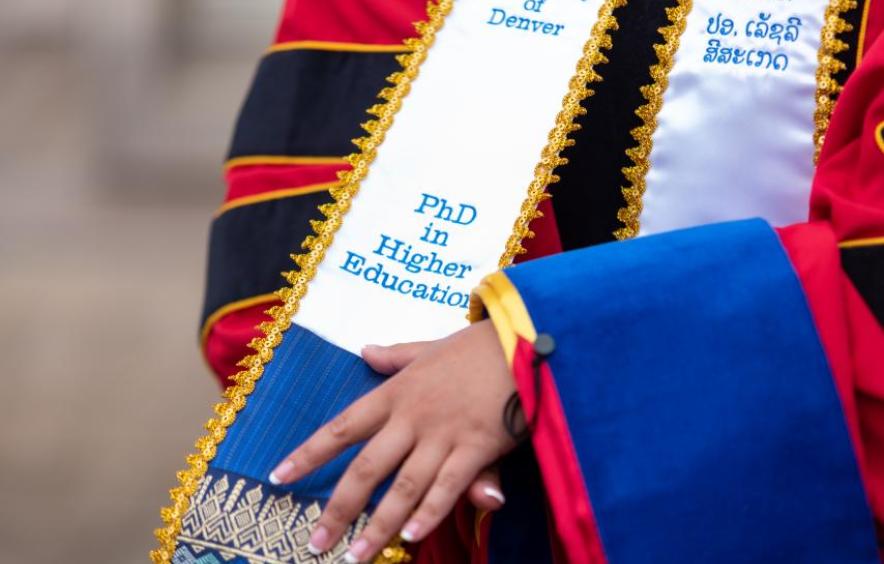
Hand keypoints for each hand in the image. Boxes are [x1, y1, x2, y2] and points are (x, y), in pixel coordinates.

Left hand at [269, 320, 517, 561]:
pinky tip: (412, 538)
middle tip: (315, 541)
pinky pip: (448, 488)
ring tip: (356, 556)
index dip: (309, 454)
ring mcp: (444, 435)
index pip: (342, 427)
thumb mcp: (429, 347)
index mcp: (396, 393)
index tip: (279, 477)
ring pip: (403, 487)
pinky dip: (429, 514)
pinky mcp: (477, 448)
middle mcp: (412, 418)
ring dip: (379, 525)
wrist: (523, 341)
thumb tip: (365, 350)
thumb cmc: (477, 346)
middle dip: (338, 508)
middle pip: (367, 469)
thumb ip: (395, 356)